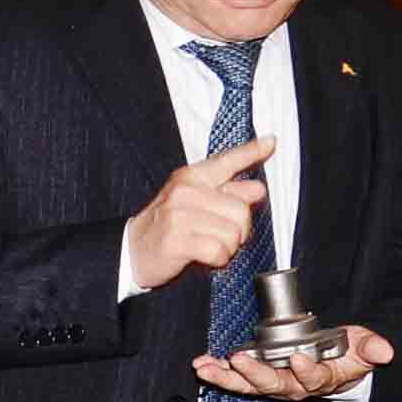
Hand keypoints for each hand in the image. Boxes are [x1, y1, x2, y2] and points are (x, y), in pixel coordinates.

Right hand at [125, 135, 275, 292]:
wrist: (130, 250)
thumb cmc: (166, 226)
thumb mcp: (193, 203)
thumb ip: (226, 193)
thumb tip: (257, 188)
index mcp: (191, 177)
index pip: (227, 161)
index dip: (251, 152)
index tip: (271, 142)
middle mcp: (185, 191)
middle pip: (240, 210)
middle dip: (239, 231)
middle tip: (221, 236)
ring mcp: (179, 215)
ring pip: (232, 233)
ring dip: (227, 247)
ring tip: (208, 246)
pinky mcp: (177, 240)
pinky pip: (219, 251)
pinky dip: (217, 259)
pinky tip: (204, 258)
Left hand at [196, 322, 393, 401]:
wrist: (336, 365)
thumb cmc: (348, 354)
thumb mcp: (364, 347)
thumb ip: (371, 347)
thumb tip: (385, 351)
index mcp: (322, 379)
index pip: (314, 379)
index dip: (307, 371)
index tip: (298, 359)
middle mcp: (295, 386)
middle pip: (274, 385)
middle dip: (255, 374)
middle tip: (240, 360)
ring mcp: (275, 383)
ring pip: (249, 386)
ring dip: (226, 377)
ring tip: (206, 368)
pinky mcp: (259, 377)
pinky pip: (237, 378)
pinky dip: (220, 373)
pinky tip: (203, 365)